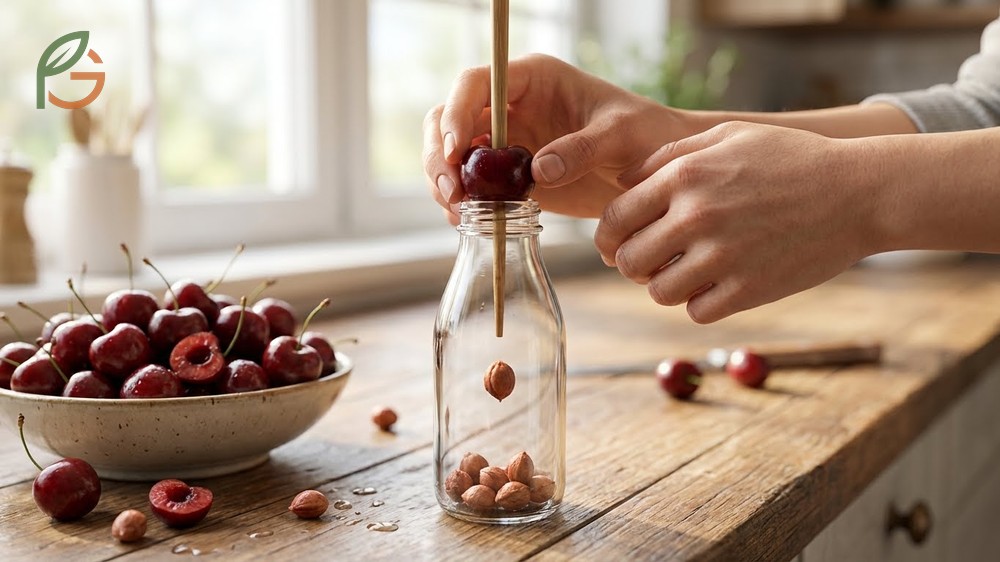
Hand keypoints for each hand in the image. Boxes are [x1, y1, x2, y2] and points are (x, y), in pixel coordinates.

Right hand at [423, 54, 686, 222]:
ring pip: (452, 155)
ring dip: (445, 182)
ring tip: (460, 214)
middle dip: (442, 155)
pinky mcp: (507, 178)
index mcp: (532, 79)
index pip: (477, 83)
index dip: (458, 113)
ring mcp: (505, 143)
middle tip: (452, 192)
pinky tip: (470, 223)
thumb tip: (538, 171)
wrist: (653, 172)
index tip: (459, 150)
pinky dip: (462, 204)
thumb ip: (582, 148)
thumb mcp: (621, 135)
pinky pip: (471, 186)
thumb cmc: (644, 135)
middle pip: (449, 119)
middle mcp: (510, 107)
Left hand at [594, 121, 881, 322]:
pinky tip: (716, 286)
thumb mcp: (729, 136)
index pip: (615, 219)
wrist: (859, 192)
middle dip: (632, 264)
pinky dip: (700, 303)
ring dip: (665, 286)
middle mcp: (696, 216)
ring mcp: (722, 256)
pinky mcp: (748, 291)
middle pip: (629, 260)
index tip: (615, 244)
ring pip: (658, 291)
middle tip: (650, 262)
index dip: (608, 237)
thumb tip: (622, 181)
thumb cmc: (792, 159)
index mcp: (685, 176)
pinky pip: (696, 311)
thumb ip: (670, 155)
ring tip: (685, 273)